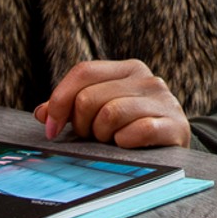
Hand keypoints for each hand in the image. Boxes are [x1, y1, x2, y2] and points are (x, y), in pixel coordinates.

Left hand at [36, 58, 189, 150]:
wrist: (174, 147)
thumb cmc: (131, 128)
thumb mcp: (102, 111)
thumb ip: (72, 108)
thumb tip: (41, 114)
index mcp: (128, 69)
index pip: (83, 72)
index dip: (59, 100)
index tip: (50, 129)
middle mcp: (147, 79)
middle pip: (90, 97)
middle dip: (81, 125)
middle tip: (90, 138)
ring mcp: (163, 100)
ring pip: (110, 114)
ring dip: (102, 136)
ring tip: (111, 141)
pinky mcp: (175, 125)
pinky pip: (136, 132)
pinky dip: (124, 142)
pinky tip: (128, 145)